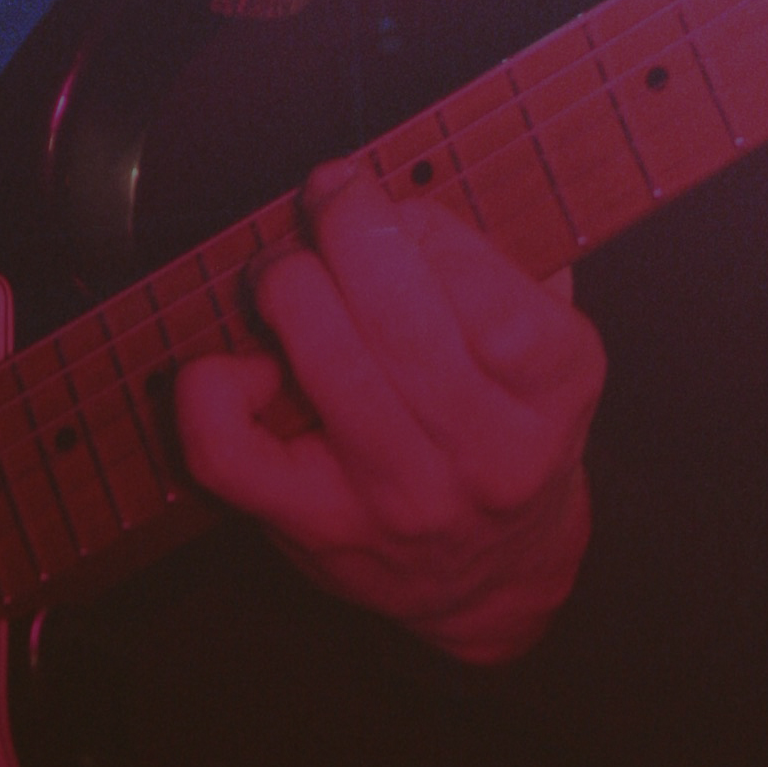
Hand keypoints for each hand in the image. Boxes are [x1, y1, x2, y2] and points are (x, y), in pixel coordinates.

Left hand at [174, 159, 605, 666]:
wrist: (495, 578)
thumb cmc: (507, 425)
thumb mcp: (545, 346)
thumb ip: (502, 261)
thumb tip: (406, 188)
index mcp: (555, 388)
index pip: (483, 285)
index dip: (420, 224)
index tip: (398, 211)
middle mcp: (487, 453)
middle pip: (395, 314)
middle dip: (341, 225)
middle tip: (326, 200)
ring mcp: (400, 497)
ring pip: (324, 358)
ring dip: (287, 282)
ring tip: (288, 273)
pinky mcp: (319, 530)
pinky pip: (234, 451)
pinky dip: (211, 389)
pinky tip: (233, 362)